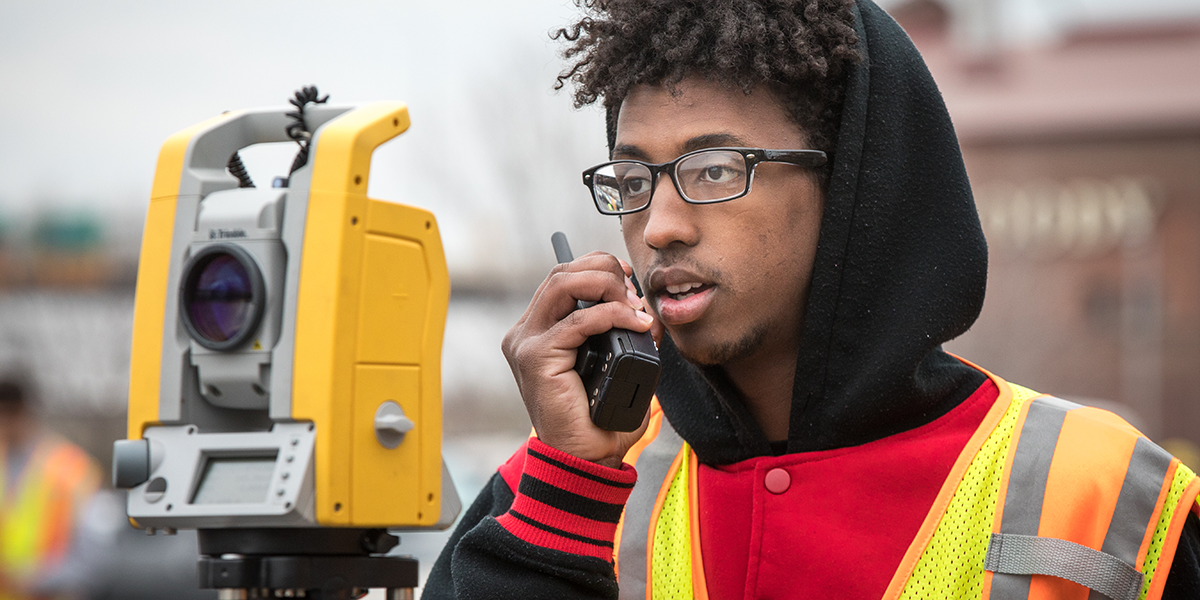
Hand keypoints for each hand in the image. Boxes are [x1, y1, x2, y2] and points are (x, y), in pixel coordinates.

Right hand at [502, 252, 653, 468]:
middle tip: (633, 291)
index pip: (563, 278)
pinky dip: (612, 315)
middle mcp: (526, 333)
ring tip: (634, 305)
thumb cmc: (600, 419)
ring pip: (563, 284)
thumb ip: (627, 336)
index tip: (630, 281)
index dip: (598, 268)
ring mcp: (526, 344)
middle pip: (561, 273)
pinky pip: (578, 321)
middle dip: (604, 271)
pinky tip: (635, 322)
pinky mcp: (537, 358)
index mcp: (539, 331)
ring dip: (606, 285)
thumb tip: (649, 312)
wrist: (585, 460)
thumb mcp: (617, 366)